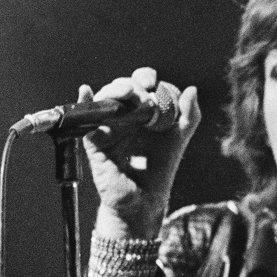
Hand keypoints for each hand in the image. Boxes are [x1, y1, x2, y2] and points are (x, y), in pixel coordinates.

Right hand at [80, 67, 200, 236]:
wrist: (145, 199)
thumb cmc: (161, 167)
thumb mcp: (179, 138)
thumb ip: (189, 115)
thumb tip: (192, 89)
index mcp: (144, 109)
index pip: (142, 83)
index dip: (147, 78)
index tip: (154, 84)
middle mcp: (125, 114)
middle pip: (123, 86)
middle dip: (133, 85)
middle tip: (144, 97)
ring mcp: (108, 125)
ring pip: (106, 98)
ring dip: (115, 90)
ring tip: (127, 95)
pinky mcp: (95, 140)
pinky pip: (86, 118)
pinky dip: (84, 102)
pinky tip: (86, 91)